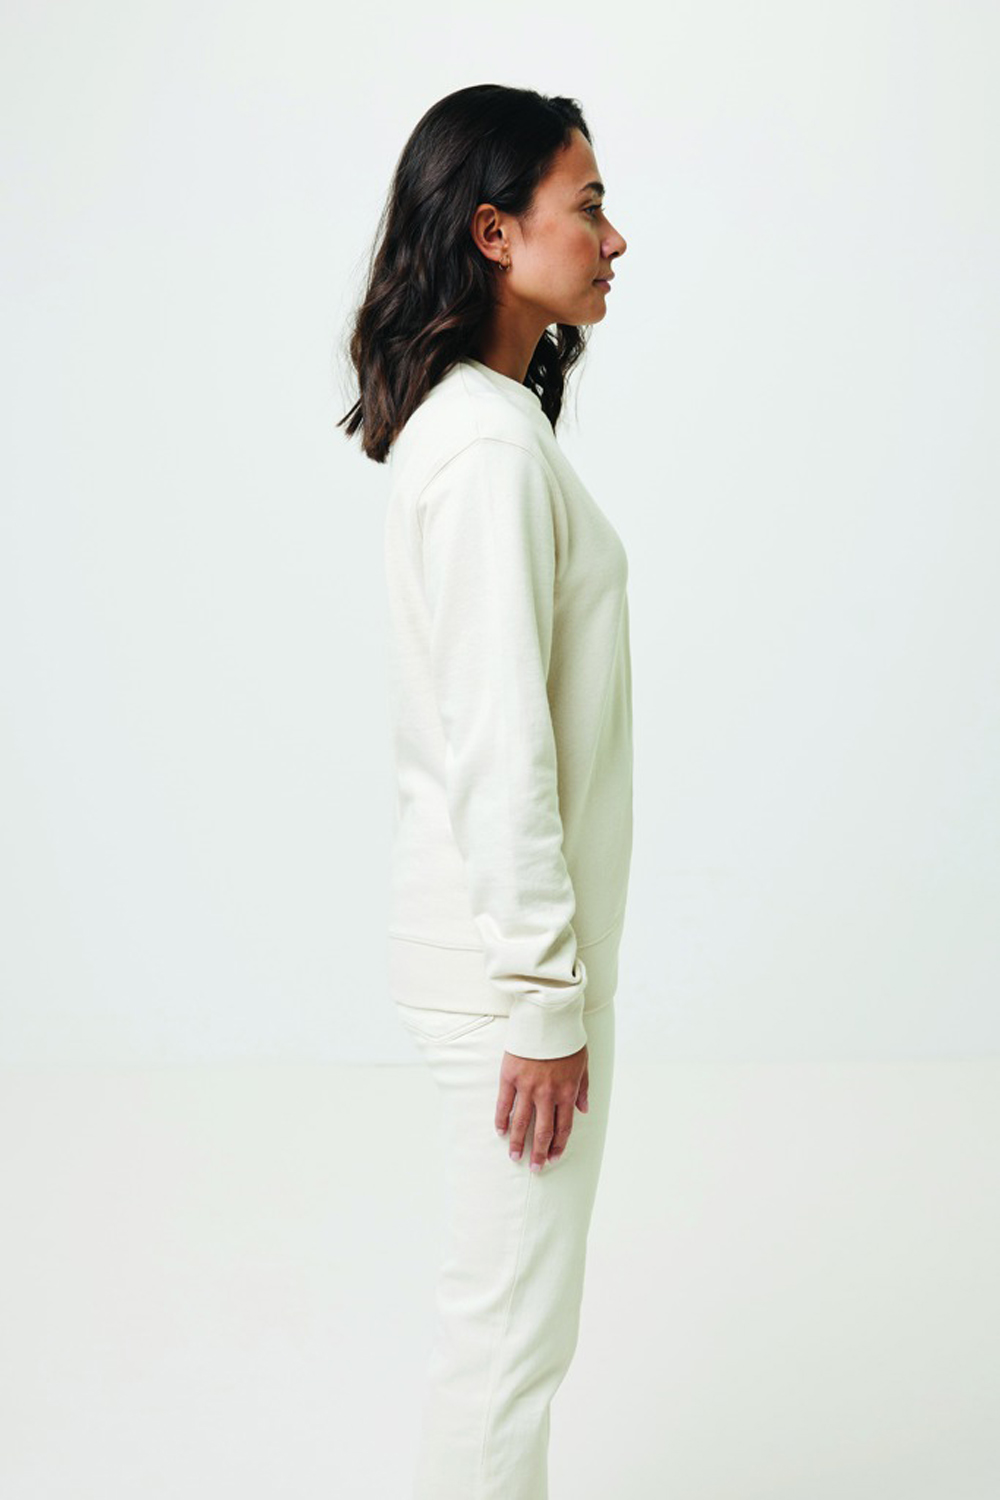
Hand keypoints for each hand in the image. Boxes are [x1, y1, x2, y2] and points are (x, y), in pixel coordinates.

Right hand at [495, 1045, 588, 1170]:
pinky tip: (501, 1131)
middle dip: (539, 1153)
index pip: (563, 1127)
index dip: (558, 1146)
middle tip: (535, 1168)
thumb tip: (584, 1110)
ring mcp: (527, 1087)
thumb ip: (584, 1089)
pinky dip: (502, 1119)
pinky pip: (504, 1104)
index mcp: (566, 1092)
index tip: (554, 1158)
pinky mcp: (509, 1077)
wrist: (547, 1018)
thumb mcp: (583, 1064)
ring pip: (521, 1122)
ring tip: (514, 1157)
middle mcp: (547, 1094)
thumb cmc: (567, 1039)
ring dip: (518, 1142)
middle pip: (542, 1131)